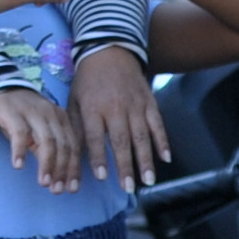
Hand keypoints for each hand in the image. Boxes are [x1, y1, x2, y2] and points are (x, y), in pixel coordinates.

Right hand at [0, 86, 82, 190]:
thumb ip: (48, 150)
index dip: (74, 168)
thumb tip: (58, 177)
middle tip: (57, 190)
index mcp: (61, 118)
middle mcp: (51, 114)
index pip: (73, 146)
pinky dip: (20, 151)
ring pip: (46, 140)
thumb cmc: (21, 116)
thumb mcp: (39, 132)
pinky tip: (19, 166)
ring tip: (43, 182)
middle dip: (62, 170)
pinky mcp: (13, 112)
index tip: (72, 188)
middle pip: (62, 144)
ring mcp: (33, 112)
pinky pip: (19, 134)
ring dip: (46, 164)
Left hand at [70, 44, 168, 192]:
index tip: (102, 177)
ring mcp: (135, 105)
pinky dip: (163, 141)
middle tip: (128, 187)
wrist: (109, 51)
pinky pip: (158, 124)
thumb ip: (75, 127)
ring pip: (142, 136)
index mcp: (93, 108)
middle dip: (126, 166)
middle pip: (121, 140)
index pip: (95, 137)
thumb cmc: (87, 82)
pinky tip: (166, 158)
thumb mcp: (73, 101)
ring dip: (146, 160)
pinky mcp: (149, 102)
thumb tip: (73, 155)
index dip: (99, 157)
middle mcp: (115, 107)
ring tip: (148, 180)